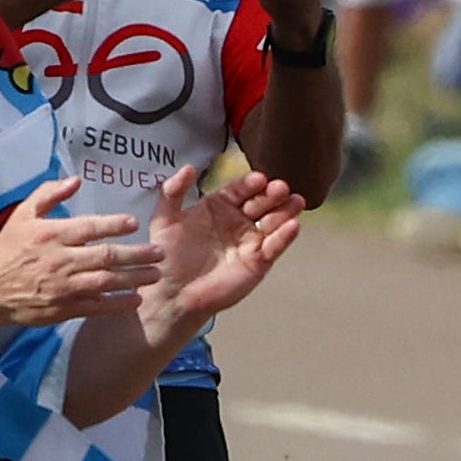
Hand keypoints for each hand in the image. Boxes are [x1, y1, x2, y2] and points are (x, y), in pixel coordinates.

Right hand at [0, 177, 156, 325]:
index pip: (89, 228)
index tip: (135, 223)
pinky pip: (97, 306)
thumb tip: (75, 180)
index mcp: (51, 235)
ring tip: (156, 275)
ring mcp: (64, 287)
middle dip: (137, 255)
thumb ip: (49, 194)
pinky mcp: (64, 308)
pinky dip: (118, 304)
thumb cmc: (8, 249)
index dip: (114, 225)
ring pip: (106, 282)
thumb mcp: (22, 214)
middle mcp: (60, 260)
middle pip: (106, 257)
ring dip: (135, 279)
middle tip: (159, 252)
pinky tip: (135, 299)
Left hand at [136, 166, 303, 341]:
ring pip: (272, 222)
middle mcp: (238, 221)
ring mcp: (250, 241)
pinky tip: (293, 226)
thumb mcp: (164, 219)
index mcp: (220, 206)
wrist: (172, 293)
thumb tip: (189, 167)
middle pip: (260, 203)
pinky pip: (274, 247)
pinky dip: (285, 237)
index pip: (239, 189)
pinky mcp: (258, 262)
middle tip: (281, 187)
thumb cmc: (167, 256)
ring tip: (296, 201)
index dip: (250, 184)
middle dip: (272, 194)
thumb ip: (173, 191)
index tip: (259, 179)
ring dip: (286, 211)